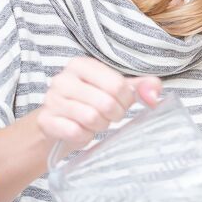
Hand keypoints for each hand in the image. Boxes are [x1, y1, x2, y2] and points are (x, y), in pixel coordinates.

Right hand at [35, 58, 160, 148]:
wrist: (57, 123)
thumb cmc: (90, 103)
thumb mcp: (115, 91)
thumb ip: (140, 87)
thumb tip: (155, 93)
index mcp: (81, 65)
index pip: (117, 85)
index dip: (126, 100)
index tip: (121, 103)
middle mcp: (63, 79)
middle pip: (106, 103)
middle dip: (114, 115)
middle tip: (109, 116)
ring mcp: (52, 100)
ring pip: (91, 118)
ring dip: (99, 126)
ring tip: (95, 122)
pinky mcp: (46, 121)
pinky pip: (76, 132)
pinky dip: (84, 136)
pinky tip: (81, 130)